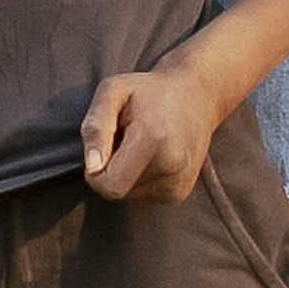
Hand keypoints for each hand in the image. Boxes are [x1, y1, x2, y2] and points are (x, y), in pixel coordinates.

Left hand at [80, 47, 239, 212]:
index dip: (95, 169)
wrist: (196, 97)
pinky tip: (152, 156)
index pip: (108, 185)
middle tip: (124, 140)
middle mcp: (173, 167)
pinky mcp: (180, 193)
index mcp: (155, 139)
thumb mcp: (113, 91)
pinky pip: (142, 196)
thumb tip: (92, 168)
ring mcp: (179, 184)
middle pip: (116, 192)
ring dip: (124, 174)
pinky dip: (138, 178)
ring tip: (140, 145)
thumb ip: (95, 127)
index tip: (106, 143)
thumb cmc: (148, 92)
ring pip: (127, 196)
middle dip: (110, 170)